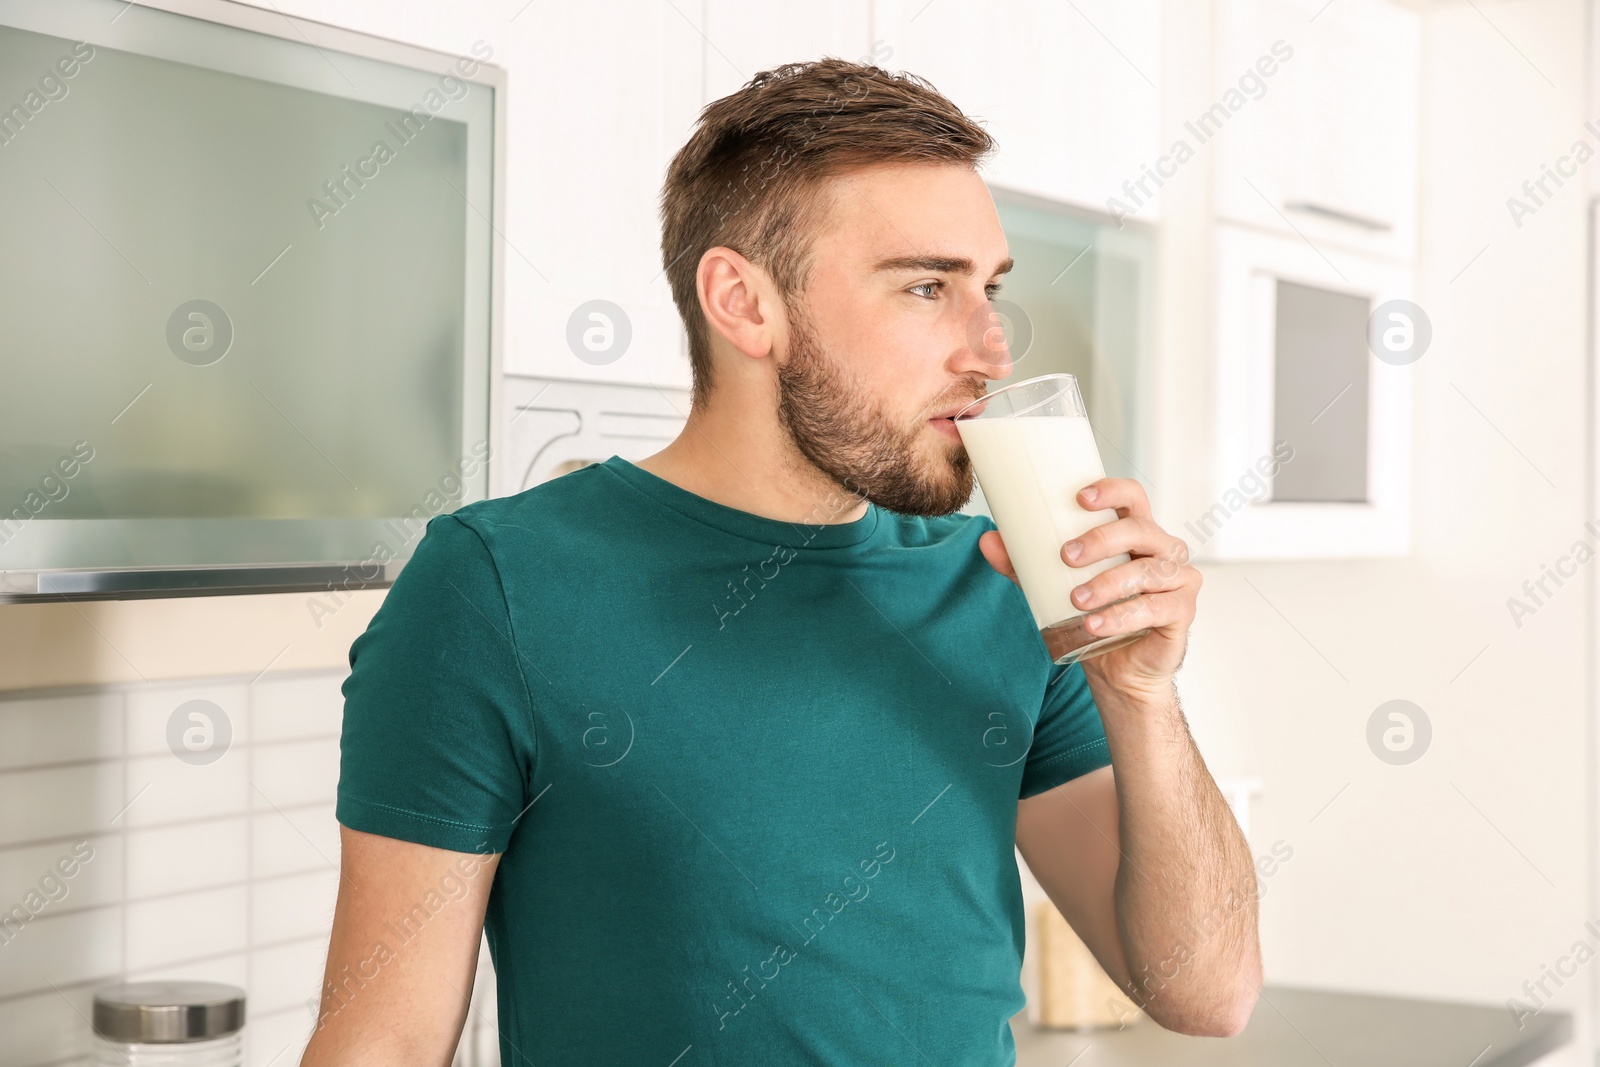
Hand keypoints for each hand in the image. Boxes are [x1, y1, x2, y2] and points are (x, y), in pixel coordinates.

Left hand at [978, 477, 1199, 697]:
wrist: (1119, 670)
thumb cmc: (1093, 616)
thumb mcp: (1052, 587)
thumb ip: (1023, 565)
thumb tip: (987, 541)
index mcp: (1136, 532)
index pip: (1132, 496)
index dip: (1111, 490)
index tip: (1080, 498)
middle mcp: (1163, 549)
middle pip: (1138, 530)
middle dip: (1100, 540)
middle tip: (1065, 556)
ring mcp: (1178, 579)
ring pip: (1147, 571)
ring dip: (1108, 584)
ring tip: (1075, 600)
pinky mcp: (1183, 611)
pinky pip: (1155, 608)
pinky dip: (1121, 616)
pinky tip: (1094, 625)